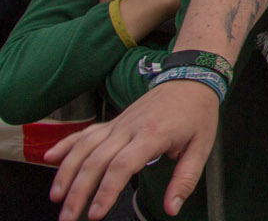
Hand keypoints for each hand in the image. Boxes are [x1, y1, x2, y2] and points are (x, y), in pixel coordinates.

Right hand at [45, 79, 219, 220]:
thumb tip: (171, 208)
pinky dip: (65, 145)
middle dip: (78, 192)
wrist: (192, 78)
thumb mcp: (201, 147)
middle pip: (95, 162)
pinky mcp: (113, 121)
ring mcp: (118, 124)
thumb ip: (184, 180)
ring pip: (84, 148)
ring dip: (66, 173)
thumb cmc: (197, 112)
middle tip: (69, 217)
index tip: (96, 214)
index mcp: (152, 135)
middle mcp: (129, 128)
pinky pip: (84, 133)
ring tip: (56, 198)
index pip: (121, 166)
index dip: (105, 191)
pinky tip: (49, 158)